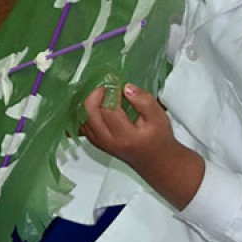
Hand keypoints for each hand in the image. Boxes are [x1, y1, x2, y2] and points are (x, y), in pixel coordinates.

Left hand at [80, 83, 203, 208]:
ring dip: (89, 102)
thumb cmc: (158, 139)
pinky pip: (82, 124)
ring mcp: (100, 142)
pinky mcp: (95, 141)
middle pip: (89, 113)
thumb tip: (127, 88)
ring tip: (102, 93)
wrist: (154, 159)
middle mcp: (109, 141)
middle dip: (94, 94)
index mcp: (126, 136)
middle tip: (106, 85)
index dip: (109, 92)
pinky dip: (85, 111)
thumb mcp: (159, 118)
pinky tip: (95, 103)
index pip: (109, 110)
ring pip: (82, 118)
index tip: (115, 82)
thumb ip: (144, 101)